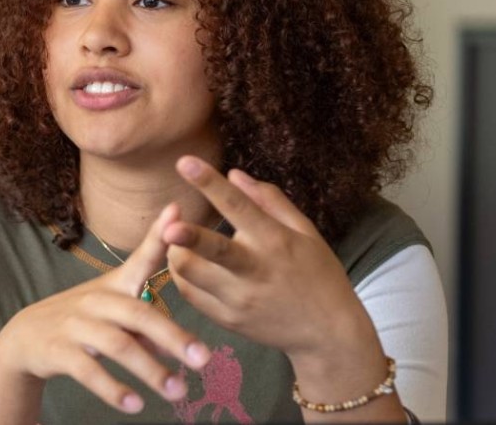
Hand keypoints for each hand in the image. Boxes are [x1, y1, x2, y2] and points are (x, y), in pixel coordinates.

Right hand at [0, 204, 207, 415]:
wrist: (26, 337)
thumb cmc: (82, 321)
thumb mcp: (114, 312)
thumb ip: (149, 323)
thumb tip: (181, 346)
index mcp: (115, 287)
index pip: (141, 257)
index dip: (159, 235)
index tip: (178, 212)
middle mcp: (97, 301)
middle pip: (139, 314)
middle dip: (174, 336)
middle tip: (204, 359)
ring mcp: (76, 326)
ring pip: (118, 346)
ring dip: (150, 370)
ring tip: (177, 391)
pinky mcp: (58, 351)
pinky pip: (88, 371)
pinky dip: (113, 389)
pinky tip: (135, 405)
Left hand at [163, 156, 390, 407]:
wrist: (328, 333)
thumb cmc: (318, 274)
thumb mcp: (305, 231)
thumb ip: (269, 200)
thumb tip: (233, 174)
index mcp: (275, 241)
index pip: (237, 207)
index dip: (209, 183)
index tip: (184, 162)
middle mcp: (254, 271)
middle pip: (209, 251)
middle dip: (184, 236)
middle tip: (167, 224)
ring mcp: (238, 299)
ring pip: (188, 273)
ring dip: (175, 250)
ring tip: (176, 238)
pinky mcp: (227, 320)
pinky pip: (189, 294)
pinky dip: (182, 274)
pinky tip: (189, 263)